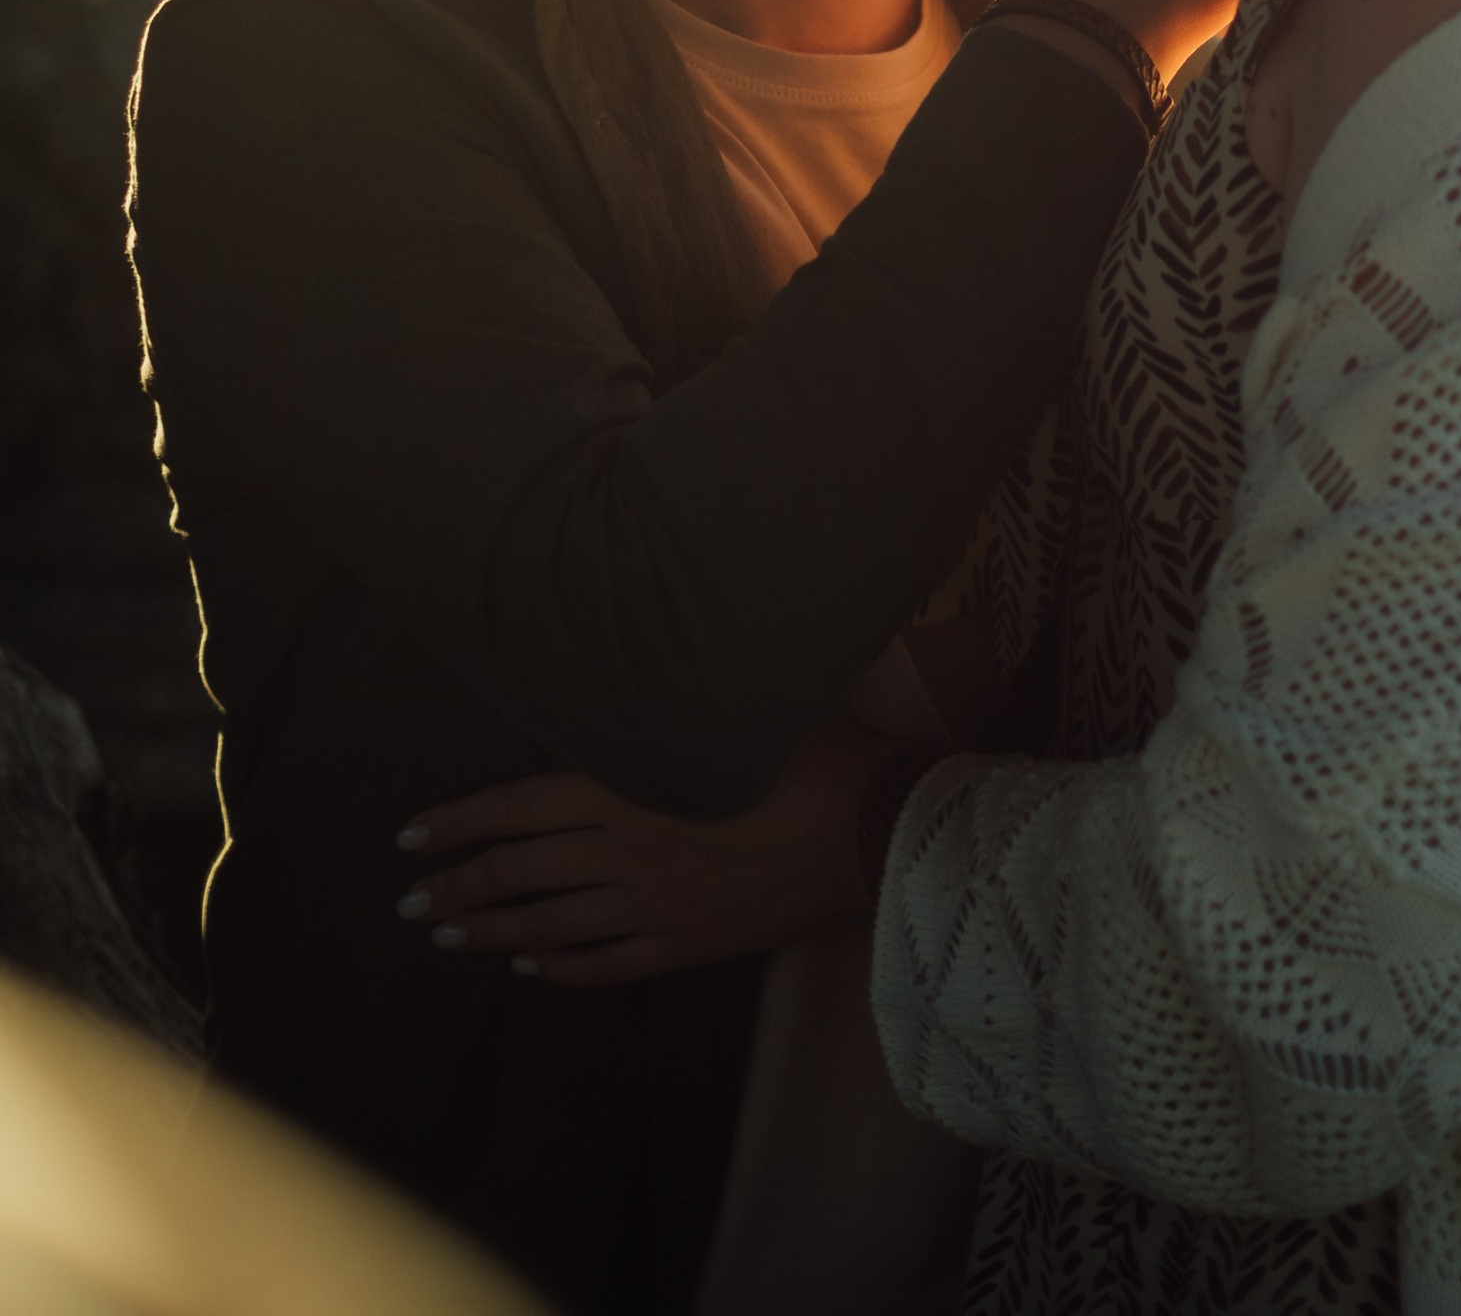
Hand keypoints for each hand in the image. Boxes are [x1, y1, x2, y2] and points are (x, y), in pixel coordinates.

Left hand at [395, 718, 891, 988]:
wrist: (869, 827)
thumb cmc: (809, 752)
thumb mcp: (730, 706)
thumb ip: (667, 705)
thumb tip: (629, 674)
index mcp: (628, 787)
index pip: (516, 807)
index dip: (458, 824)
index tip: (411, 840)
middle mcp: (626, 852)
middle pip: (519, 873)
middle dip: (456, 887)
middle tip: (408, 904)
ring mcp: (653, 905)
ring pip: (549, 925)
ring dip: (490, 932)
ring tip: (447, 937)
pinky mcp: (686, 944)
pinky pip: (604, 965)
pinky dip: (558, 968)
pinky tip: (530, 968)